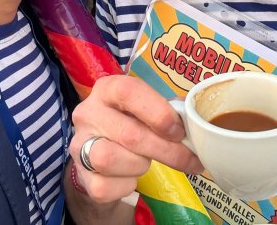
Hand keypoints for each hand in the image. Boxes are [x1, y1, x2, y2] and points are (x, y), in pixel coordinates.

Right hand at [70, 75, 203, 203]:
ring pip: (109, 159)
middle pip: (129, 133)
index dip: (158, 112)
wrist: (102, 154)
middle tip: (187, 158)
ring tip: (148, 162)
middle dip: (165, 150)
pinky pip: (104, 186)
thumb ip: (169, 111)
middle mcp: (89, 112)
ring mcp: (80, 143)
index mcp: (107, 89)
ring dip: (140, 165)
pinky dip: (126, 185)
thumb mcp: (146, 109)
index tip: (179, 131)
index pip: (129, 92)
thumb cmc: (131, 123)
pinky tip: (131, 177)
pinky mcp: (80, 174)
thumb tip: (196, 122)